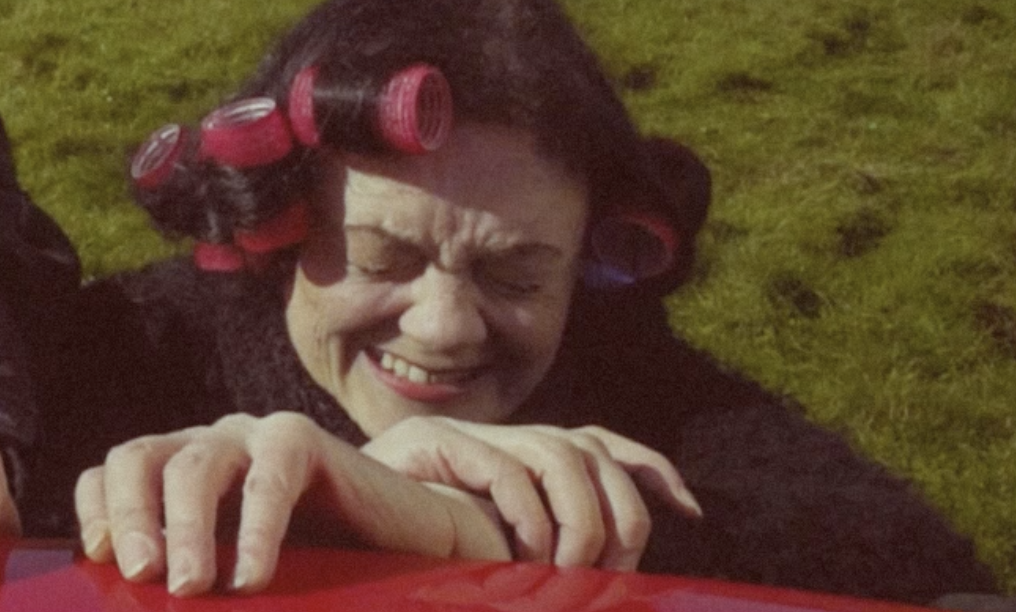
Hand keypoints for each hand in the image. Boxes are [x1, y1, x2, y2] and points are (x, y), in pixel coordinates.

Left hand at [75, 412, 507, 595]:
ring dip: (186, 529)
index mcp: (172, 474)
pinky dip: (255, 531)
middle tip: (140, 576)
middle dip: (131, 517)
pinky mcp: (299, 438)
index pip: (111, 475)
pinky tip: (253, 578)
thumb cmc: (307, 566)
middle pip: (138, 459)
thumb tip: (141, 605)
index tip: (99, 559)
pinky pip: (268, 478)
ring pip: (194, 466)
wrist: (400, 542)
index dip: (97, 511)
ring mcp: (248, 437)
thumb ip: (186, 579)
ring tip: (190, 587)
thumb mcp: (228, 575)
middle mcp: (203, 446)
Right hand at [362, 417, 701, 569]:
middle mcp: (500, 436)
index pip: (600, 444)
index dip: (650, 469)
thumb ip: (534, 556)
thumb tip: (603, 582)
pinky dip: (527, 517)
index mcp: (517, 456)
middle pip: (593, 450)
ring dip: (580, 523)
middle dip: (621, 515)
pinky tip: (520, 559)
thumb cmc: (403, 550)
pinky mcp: (433, 440)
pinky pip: (505, 469)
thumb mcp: (487, 556)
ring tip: (564, 576)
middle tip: (609, 576)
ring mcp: (468, 432)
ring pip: (563, 454)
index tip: (689, 509)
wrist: (326, 522)